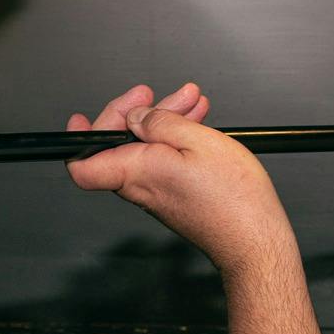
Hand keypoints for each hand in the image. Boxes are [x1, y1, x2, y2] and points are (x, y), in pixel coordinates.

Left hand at [65, 82, 294, 276]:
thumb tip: (137, 116)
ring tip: (192, 101)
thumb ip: (161, 123)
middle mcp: (140, 187)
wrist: (254, 240)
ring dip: (165, 120)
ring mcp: (157, 194)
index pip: (83, 165)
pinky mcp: (174, 197)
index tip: (82, 119)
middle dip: (139, 112)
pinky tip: (197, 122)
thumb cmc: (233, 198)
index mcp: (137, 172)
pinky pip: (163, 161)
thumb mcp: (198, 141)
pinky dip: (176, 138)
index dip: (79, 140)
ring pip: (146, 149)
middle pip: (119, 145)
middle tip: (157, 94)